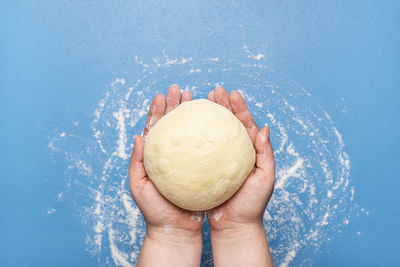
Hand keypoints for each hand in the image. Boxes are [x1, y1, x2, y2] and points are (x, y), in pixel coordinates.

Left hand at [129, 85, 203, 266]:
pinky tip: (217, 122)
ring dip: (195, 114)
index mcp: (156, 156)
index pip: (157, 127)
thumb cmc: (155, 211)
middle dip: (177, 105)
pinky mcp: (204, 169)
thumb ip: (136, 162)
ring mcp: (189, 161)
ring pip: (193, 132)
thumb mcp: (139, 186)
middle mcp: (174, 156)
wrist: (177, 230)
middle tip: (181, 90)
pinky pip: (208, 148)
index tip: (162, 95)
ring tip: (199, 98)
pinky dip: (211, 133)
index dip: (159, 110)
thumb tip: (138, 136)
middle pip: (175, 125)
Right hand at [206, 86, 274, 230]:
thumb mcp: (265, 178)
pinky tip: (184, 127)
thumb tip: (264, 128)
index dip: (238, 107)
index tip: (231, 93)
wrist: (234, 226)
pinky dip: (192, 137)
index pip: (244, 123)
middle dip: (221, 105)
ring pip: (209, 133)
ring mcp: (216, 160)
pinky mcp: (203, 170)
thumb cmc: (252, 204)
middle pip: (226, 123)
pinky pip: (197, 150)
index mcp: (248, 151)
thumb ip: (265, 153)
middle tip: (213, 91)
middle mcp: (232, 152)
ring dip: (205, 116)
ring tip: (197, 101)